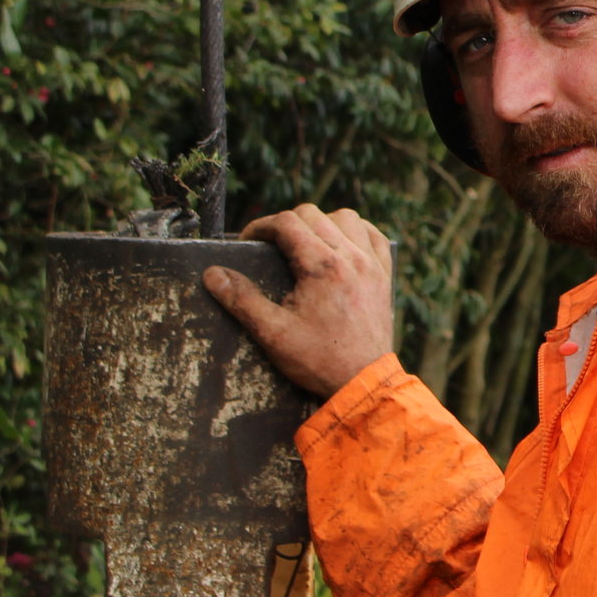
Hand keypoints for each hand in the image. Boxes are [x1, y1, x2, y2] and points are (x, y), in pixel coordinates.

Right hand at [202, 205, 396, 398]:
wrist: (363, 382)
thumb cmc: (318, 360)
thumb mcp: (272, 333)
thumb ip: (241, 300)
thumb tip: (212, 274)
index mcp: (322, 266)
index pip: (288, 222)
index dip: (261, 227)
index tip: (248, 242)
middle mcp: (351, 257)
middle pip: (314, 215)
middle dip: (286, 224)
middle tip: (271, 246)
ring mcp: (372, 264)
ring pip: (347, 218)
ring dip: (322, 223)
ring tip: (304, 244)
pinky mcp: (384, 275)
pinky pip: (373, 236)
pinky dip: (356, 231)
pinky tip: (341, 245)